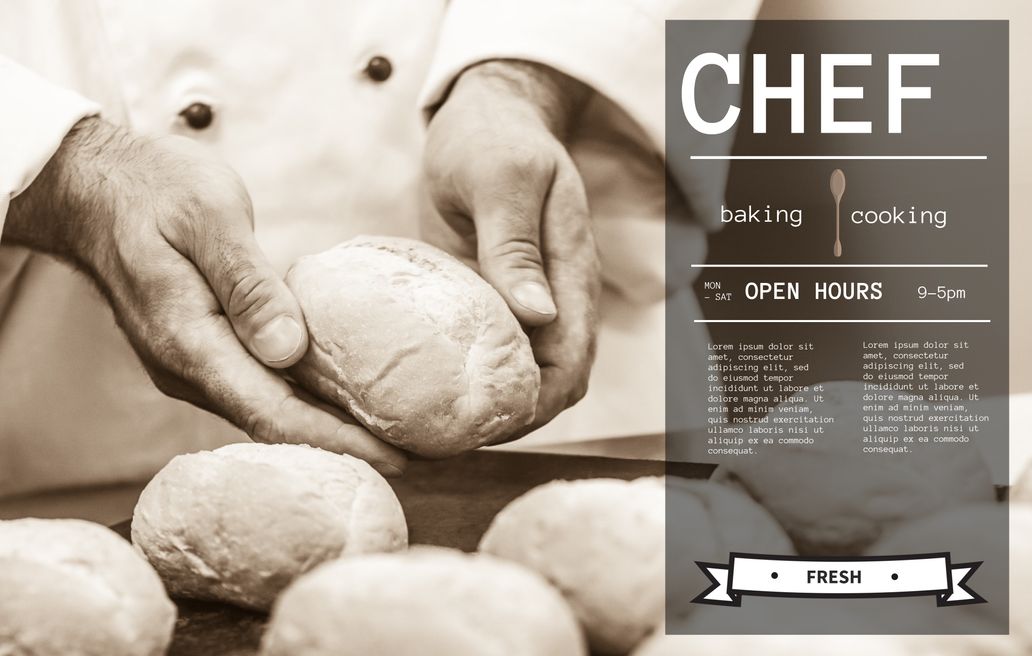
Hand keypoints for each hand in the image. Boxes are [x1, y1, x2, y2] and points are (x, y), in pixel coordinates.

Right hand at [3, 117, 404, 475]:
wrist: (93, 189)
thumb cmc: (152, 190)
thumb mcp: (207, 217)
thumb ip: (247, 283)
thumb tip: (289, 349)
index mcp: (190, 343)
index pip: (274, 413)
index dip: (338, 441)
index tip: (398, 458)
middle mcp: (190, 370)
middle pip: (278, 426)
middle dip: (347, 448)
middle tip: (420, 456)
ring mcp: (195, 366)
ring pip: (271, 412)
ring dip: (331, 429)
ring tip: (399, 436)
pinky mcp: (206, 353)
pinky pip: (263, 389)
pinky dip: (309, 401)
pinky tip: (350, 400)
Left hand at [422, 61, 600, 434]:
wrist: (483, 118)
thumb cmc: (492, 139)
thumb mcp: (501, 180)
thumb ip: (515, 245)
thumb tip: (536, 315)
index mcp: (570, 273)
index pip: (572, 362)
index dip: (539, 405)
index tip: (490, 426)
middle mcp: (554, 298)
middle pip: (553, 384)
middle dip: (512, 421)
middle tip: (448, 440)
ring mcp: (524, 302)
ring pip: (523, 376)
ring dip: (489, 406)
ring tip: (431, 429)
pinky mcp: (491, 300)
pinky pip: (488, 353)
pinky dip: (465, 378)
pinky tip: (421, 389)